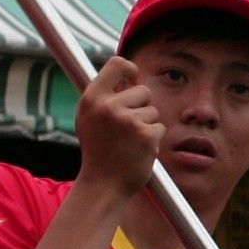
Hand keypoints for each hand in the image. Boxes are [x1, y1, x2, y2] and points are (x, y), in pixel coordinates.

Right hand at [74, 54, 162, 195]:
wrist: (103, 184)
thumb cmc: (98, 150)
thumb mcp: (89, 118)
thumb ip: (104, 95)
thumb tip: (127, 72)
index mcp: (92, 98)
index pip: (117, 64)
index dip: (130, 69)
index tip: (133, 79)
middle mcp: (108, 106)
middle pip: (143, 90)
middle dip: (141, 107)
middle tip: (126, 129)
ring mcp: (128, 120)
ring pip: (153, 111)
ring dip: (147, 125)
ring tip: (129, 142)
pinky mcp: (146, 134)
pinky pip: (160, 127)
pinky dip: (153, 139)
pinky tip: (138, 150)